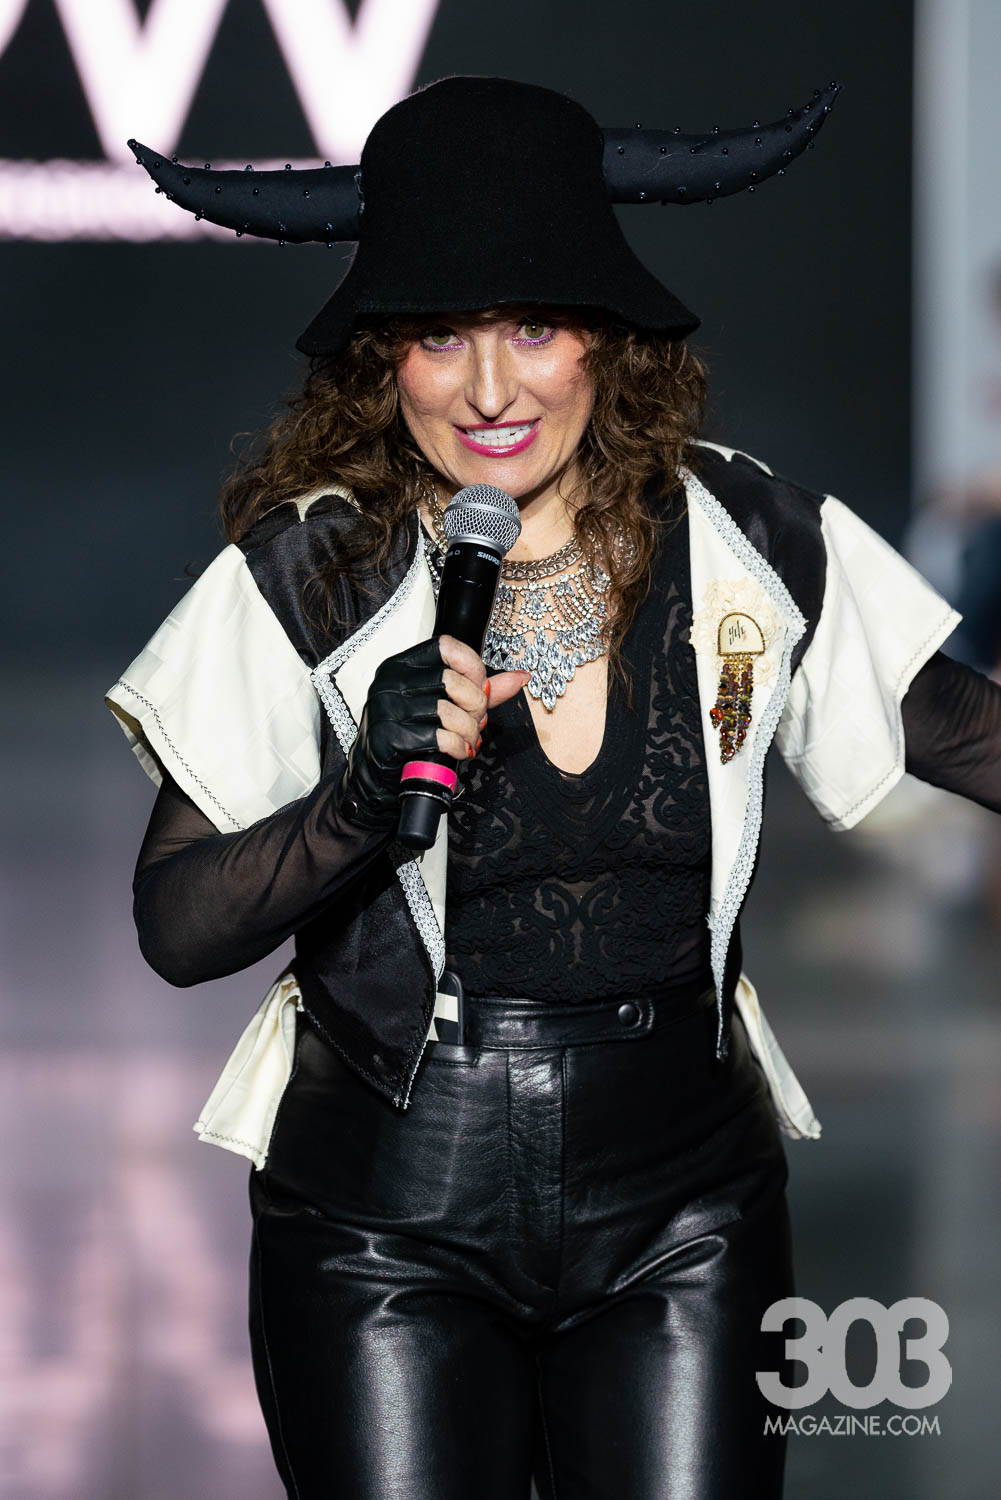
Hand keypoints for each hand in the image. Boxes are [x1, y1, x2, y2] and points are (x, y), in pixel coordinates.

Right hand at [340, 634, 528, 828]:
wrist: (379, 776)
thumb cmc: (411, 736)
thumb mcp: (445, 705)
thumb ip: (479, 689)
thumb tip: (519, 677)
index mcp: (402, 665)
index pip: (446, 647)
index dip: (472, 667)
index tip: (482, 688)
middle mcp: (390, 681)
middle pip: (451, 681)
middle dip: (476, 706)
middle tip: (477, 723)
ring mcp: (386, 709)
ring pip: (448, 712)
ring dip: (469, 732)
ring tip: (468, 741)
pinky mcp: (388, 737)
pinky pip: (438, 737)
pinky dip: (457, 747)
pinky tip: (457, 752)